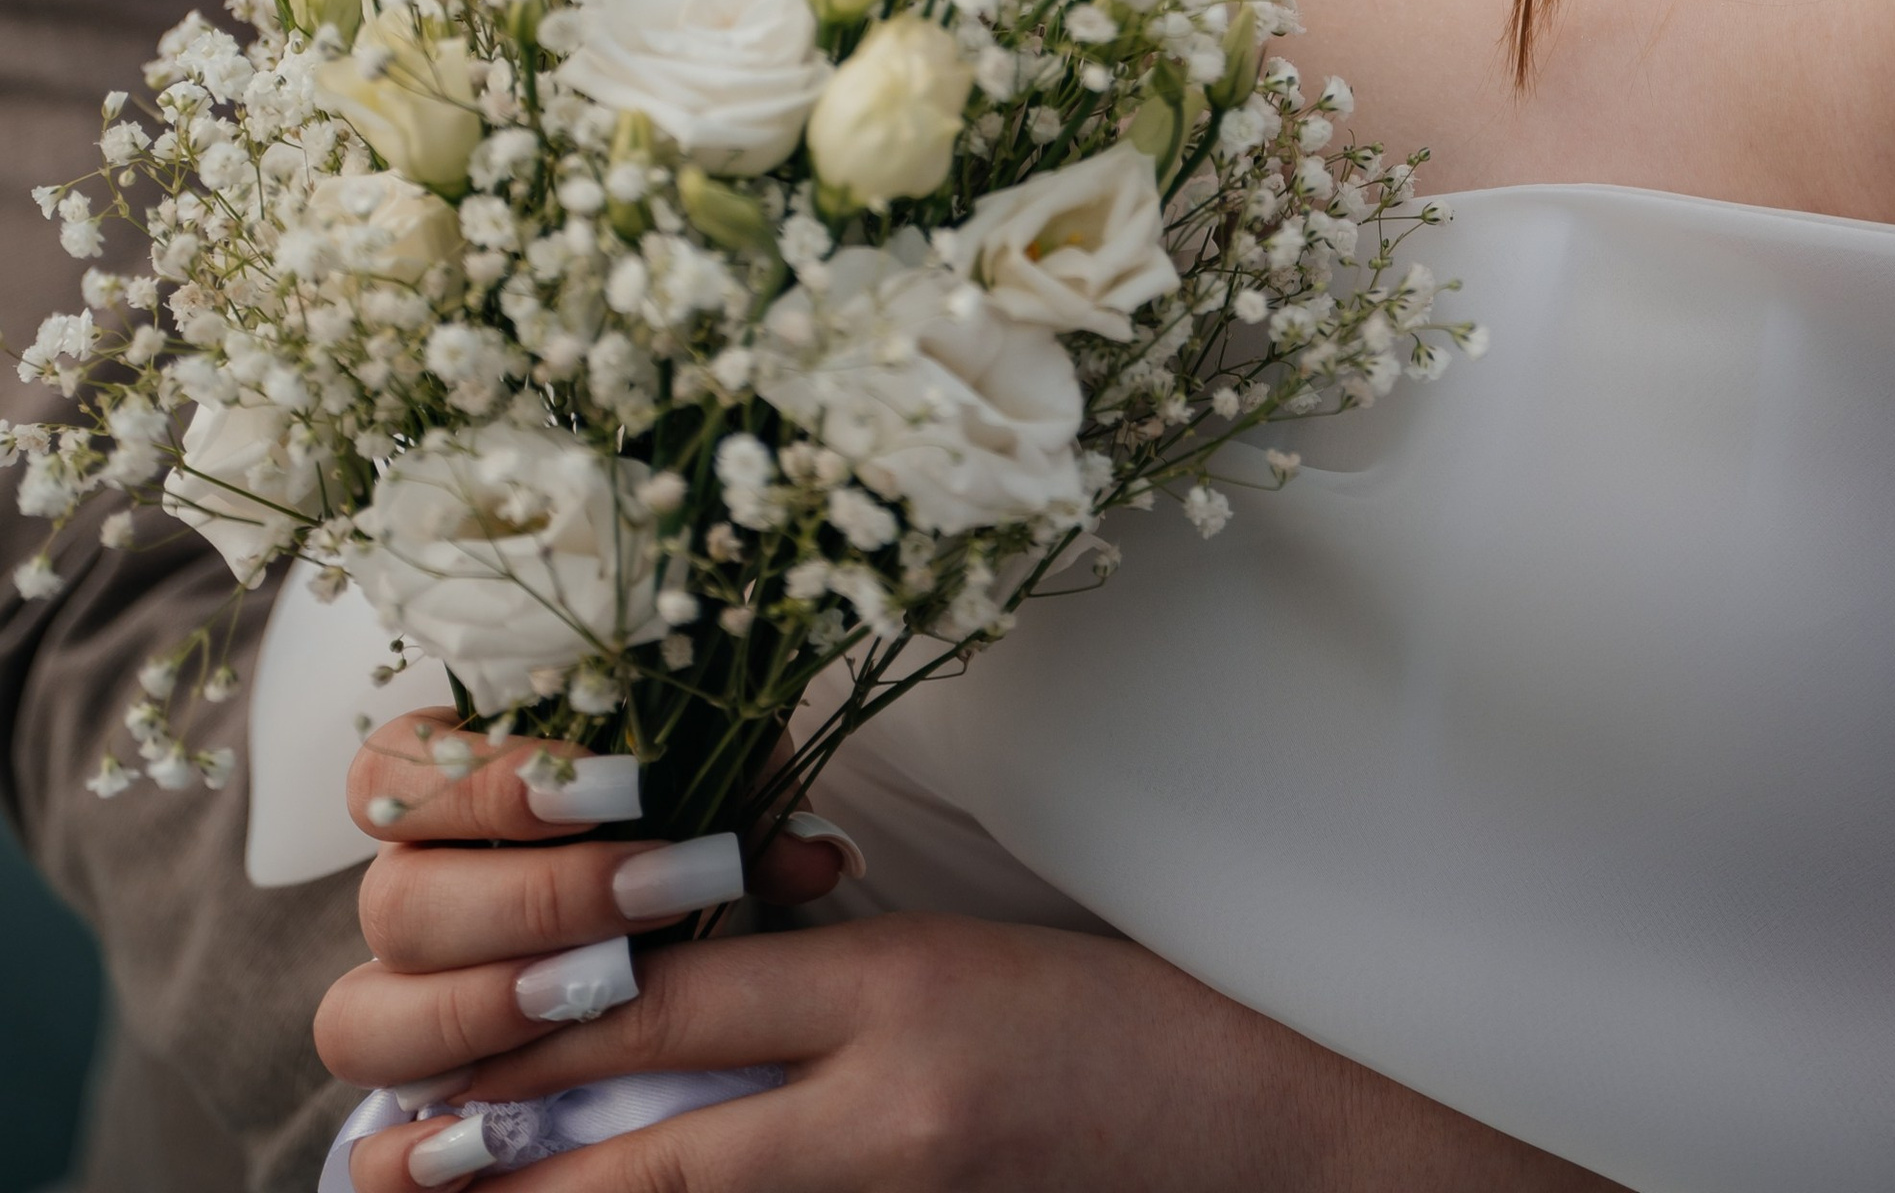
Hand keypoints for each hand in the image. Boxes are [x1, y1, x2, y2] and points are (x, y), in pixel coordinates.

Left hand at [321, 720, 1599, 1190]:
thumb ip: (826, 956)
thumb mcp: (965, 947)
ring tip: (454, 1190)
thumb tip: (678, 956)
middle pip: (666, 1132)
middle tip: (403, 1151)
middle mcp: (891, 1096)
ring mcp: (906, 1182)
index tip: (448, 1033)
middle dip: (525, 1153)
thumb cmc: (1126, 1005)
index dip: (557, 1016)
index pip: (691, 998)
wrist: (1271, 1112)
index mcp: (903, 980)